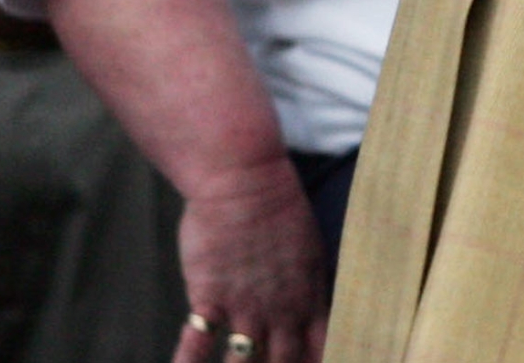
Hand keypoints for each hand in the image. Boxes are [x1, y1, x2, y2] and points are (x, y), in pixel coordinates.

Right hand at [172, 157, 330, 362]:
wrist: (243, 179)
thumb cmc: (277, 205)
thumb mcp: (309, 246)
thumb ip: (310, 283)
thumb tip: (315, 309)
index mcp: (311, 293)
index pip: (326, 344)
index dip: (323, 362)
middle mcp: (282, 307)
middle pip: (287, 362)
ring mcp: (246, 306)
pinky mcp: (210, 298)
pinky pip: (197, 345)